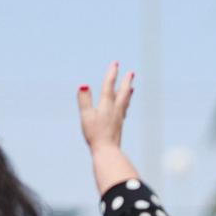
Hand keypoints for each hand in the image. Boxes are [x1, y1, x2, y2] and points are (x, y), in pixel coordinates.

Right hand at [77, 63, 140, 193]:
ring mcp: (118, 119)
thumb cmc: (95, 134)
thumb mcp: (86, 116)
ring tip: (131, 87)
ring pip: (125, 102)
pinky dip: (125, 105)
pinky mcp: (118, 127)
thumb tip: (84, 85)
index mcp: (107, 105)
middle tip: (131, 73)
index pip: (109, 86)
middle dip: (126, 82)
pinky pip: (123, 111)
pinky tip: (124, 108)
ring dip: (127, 93)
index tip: (116, 63)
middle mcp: (115, 110)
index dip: (112, 74)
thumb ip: (84, 100)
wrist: (107, 152)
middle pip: (122, 93)